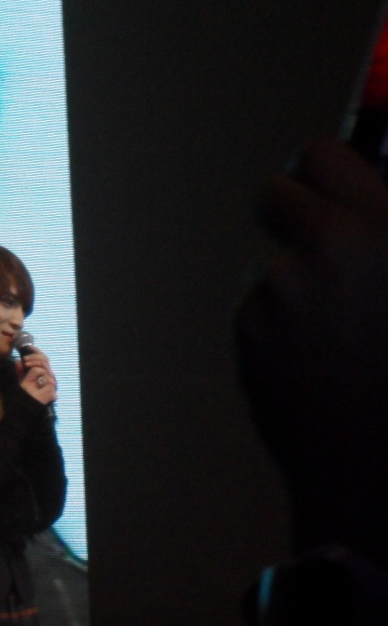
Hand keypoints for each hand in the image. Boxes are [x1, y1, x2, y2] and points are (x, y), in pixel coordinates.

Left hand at [17, 348, 57, 404]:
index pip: (42, 358)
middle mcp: (47, 375)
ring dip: (35, 364)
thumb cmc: (24, 392)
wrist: (26, 406)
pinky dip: (41, 377)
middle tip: (25, 360)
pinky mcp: (52, 391)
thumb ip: (19, 370)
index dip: (36, 351)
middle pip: (45, 360)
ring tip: (26, 364)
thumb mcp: (20, 379)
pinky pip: (48, 381)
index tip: (29, 347)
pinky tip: (34, 376)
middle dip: (34, 358)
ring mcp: (51, 383)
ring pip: (46, 368)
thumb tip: (18, 360)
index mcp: (42, 371)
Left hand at [236, 139, 387, 564]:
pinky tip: (317, 372)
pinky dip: (280, 333)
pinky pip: (260, 312)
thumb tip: (368, 194)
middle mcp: (337, 244)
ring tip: (344, 344)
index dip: (324, 173)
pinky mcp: (252, 325)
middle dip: (289, 213)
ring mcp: (286, 285)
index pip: (326, 157)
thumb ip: (386, 230)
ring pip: (271, 266)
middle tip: (315, 244)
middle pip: (274, 194)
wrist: (386, 468)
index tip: (327, 188)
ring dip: (296, 289)